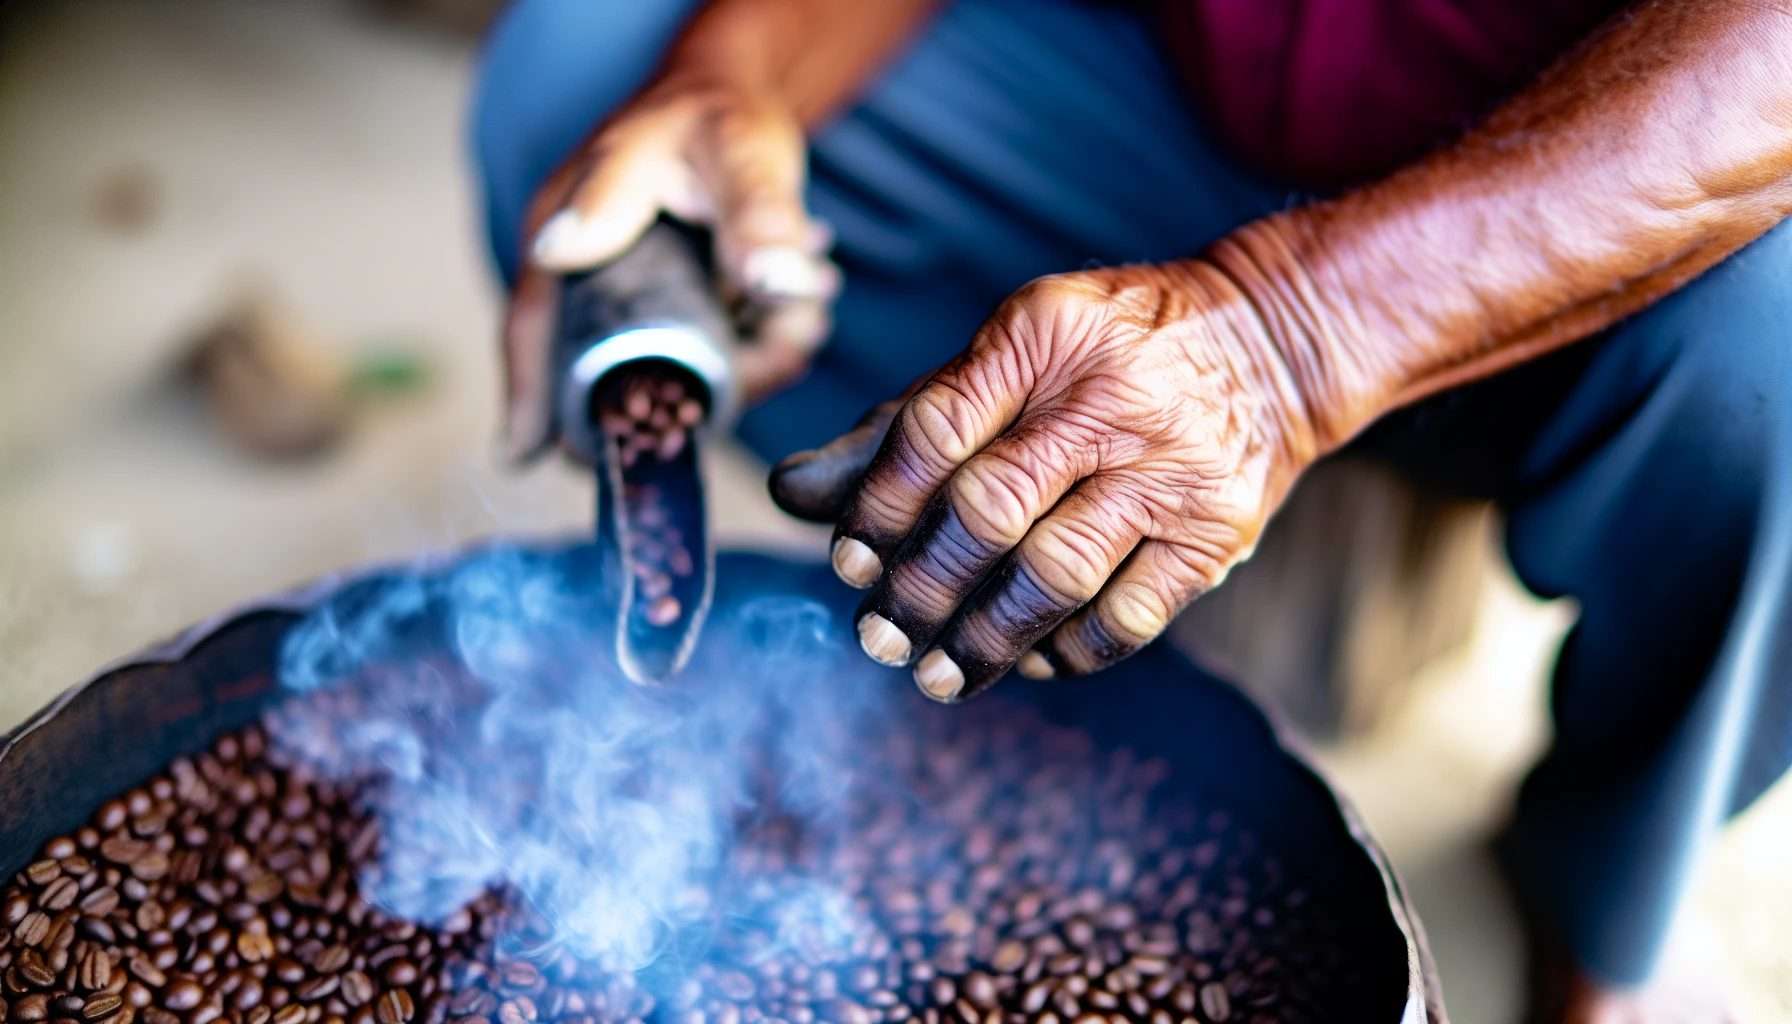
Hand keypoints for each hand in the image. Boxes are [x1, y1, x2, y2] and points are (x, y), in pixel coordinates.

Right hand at [500, 72, 838, 459]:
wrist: (743, 98)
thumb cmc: (720, 112)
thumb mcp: (735, 151)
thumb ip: (756, 211)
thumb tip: (770, 279)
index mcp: (570, 230)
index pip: (534, 325)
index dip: (525, 397)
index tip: (522, 457)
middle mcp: (593, 273)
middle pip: (620, 369)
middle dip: (701, 386)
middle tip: (766, 368)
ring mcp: (639, 299)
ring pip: (686, 370)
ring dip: (758, 356)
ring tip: (804, 311)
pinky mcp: (684, 311)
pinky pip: (721, 355)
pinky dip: (771, 341)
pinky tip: (806, 304)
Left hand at [771, 263, 1335, 701]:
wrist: (1271, 343)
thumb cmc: (1104, 354)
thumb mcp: (1007, 353)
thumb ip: (902, 424)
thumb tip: (792, 493)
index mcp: (1039, 336)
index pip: (935, 429)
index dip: (879, 507)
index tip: (847, 565)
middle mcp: (1108, 398)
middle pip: (989, 510)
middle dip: (920, 590)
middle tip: (879, 638)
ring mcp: (1169, 469)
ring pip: (1054, 574)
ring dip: (983, 640)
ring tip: (938, 675)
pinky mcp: (1215, 533)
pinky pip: (1127, 617)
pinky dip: (1066, 651)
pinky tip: (1028, 662)